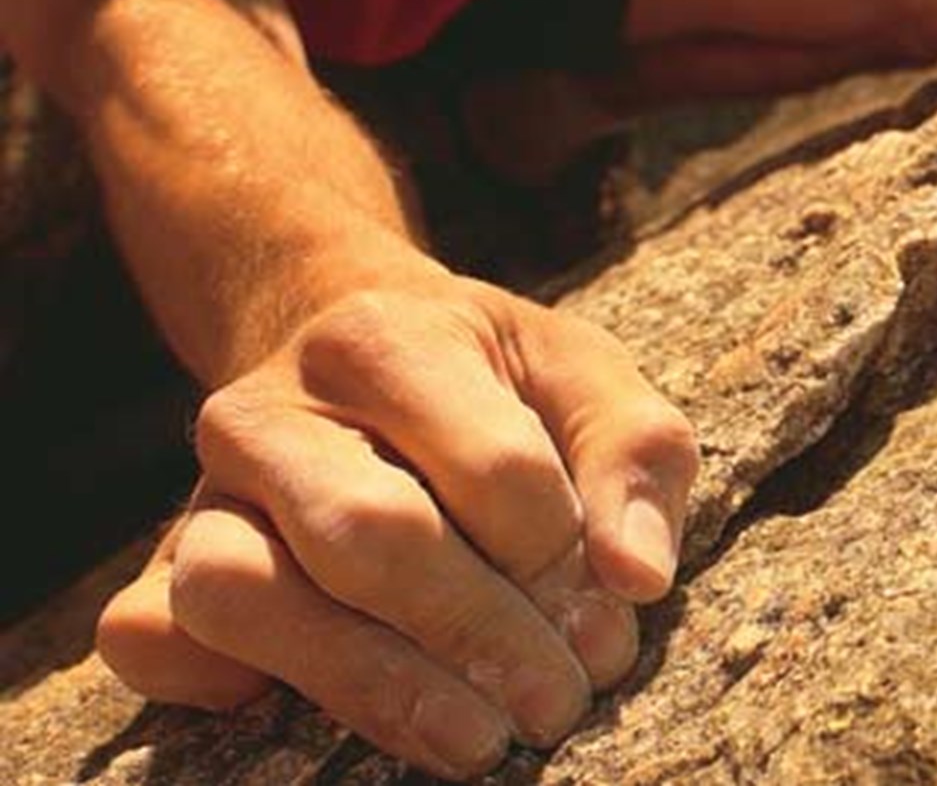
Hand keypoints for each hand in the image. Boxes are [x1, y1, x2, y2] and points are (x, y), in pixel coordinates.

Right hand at [94, 278, 698, 779]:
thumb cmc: (494, 386)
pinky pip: (154, 639)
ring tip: (478, 742)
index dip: (560, 560)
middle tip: (558, 707)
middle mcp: (269, 408)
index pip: (495, 465)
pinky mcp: (159, 567)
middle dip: (480, 634)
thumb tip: (639, 577)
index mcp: (387, 339)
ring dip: (374, 687)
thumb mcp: (584, 380)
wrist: (358, 358)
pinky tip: (331, 716)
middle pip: (371, 535)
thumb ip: (635, 456)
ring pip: (246, 595)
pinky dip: (225, 689)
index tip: (610, 626)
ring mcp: (201, 492)